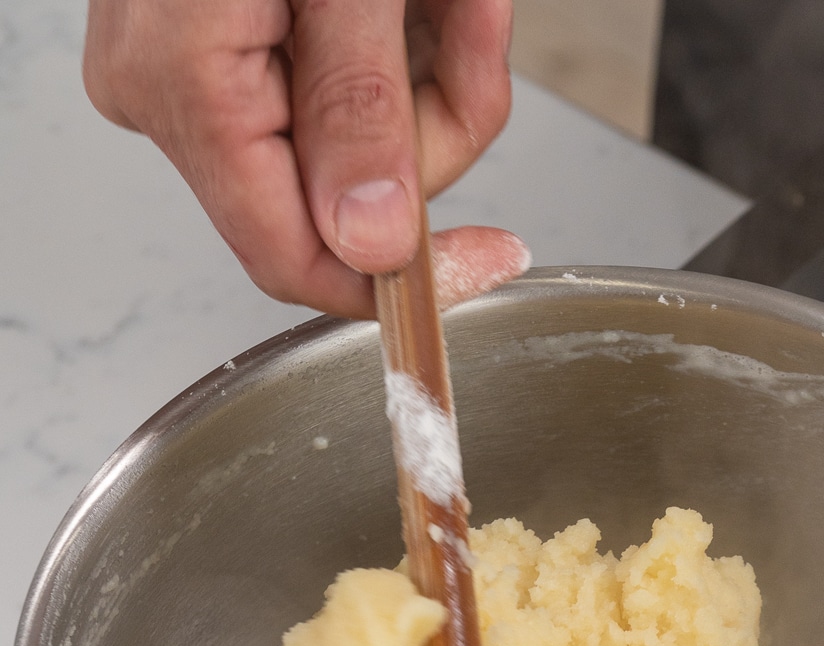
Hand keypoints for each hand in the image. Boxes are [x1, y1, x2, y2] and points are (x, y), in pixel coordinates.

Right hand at [83, 0, 526, 318]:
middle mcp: (173, 94)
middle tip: (475, 27)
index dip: (400, 278)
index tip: (489, 259)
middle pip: (341, 200)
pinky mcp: (235, 47)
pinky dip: (411, 43)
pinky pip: (346, 94)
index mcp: (184, 87)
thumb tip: (370, 241)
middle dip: (435, 119)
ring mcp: (201, 73)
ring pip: (358, 148)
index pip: (293, 256)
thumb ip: (358, 105)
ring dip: (437, 69)